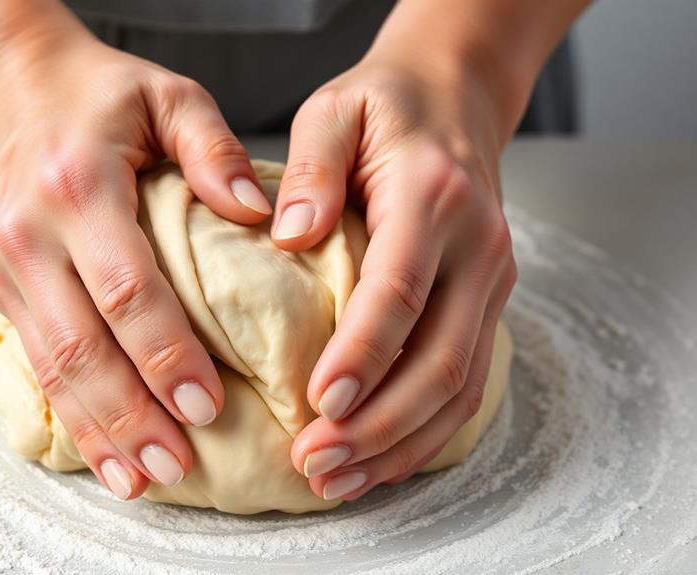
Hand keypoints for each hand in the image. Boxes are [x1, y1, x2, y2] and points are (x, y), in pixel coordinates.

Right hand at [0, 9, 272, 499]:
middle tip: (178, 462)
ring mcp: (6, 267)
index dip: (167, 355)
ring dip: (97, 428)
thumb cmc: (94, 92)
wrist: (1, 86)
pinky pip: (34, 361)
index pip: (127, 290)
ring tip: (139, 480)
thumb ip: (214, 148)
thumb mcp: (166, 94)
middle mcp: (31, 236)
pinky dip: (68, 411)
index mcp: (78, 188)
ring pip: (52, 366)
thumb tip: (263, 215)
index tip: (208, 406)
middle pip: (81, 346)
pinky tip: (99, 449)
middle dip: (131, 414)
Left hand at [276, 53, 517, 499]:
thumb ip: (310, 167)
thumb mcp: (334, 110)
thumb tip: (288, 233)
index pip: (400, 290)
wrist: (454, 99)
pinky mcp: (487, 303)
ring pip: (459, 386)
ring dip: (399, 442)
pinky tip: (377, 460)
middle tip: (314, 462)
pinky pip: (464, 382)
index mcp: (432, 199)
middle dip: (377, 423)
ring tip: (336, 480)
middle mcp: (477, 247)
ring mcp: (491, 281)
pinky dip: (424, 431)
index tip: (319, 405)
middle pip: (439, 358)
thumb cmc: (384, 108)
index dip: (363, 353)